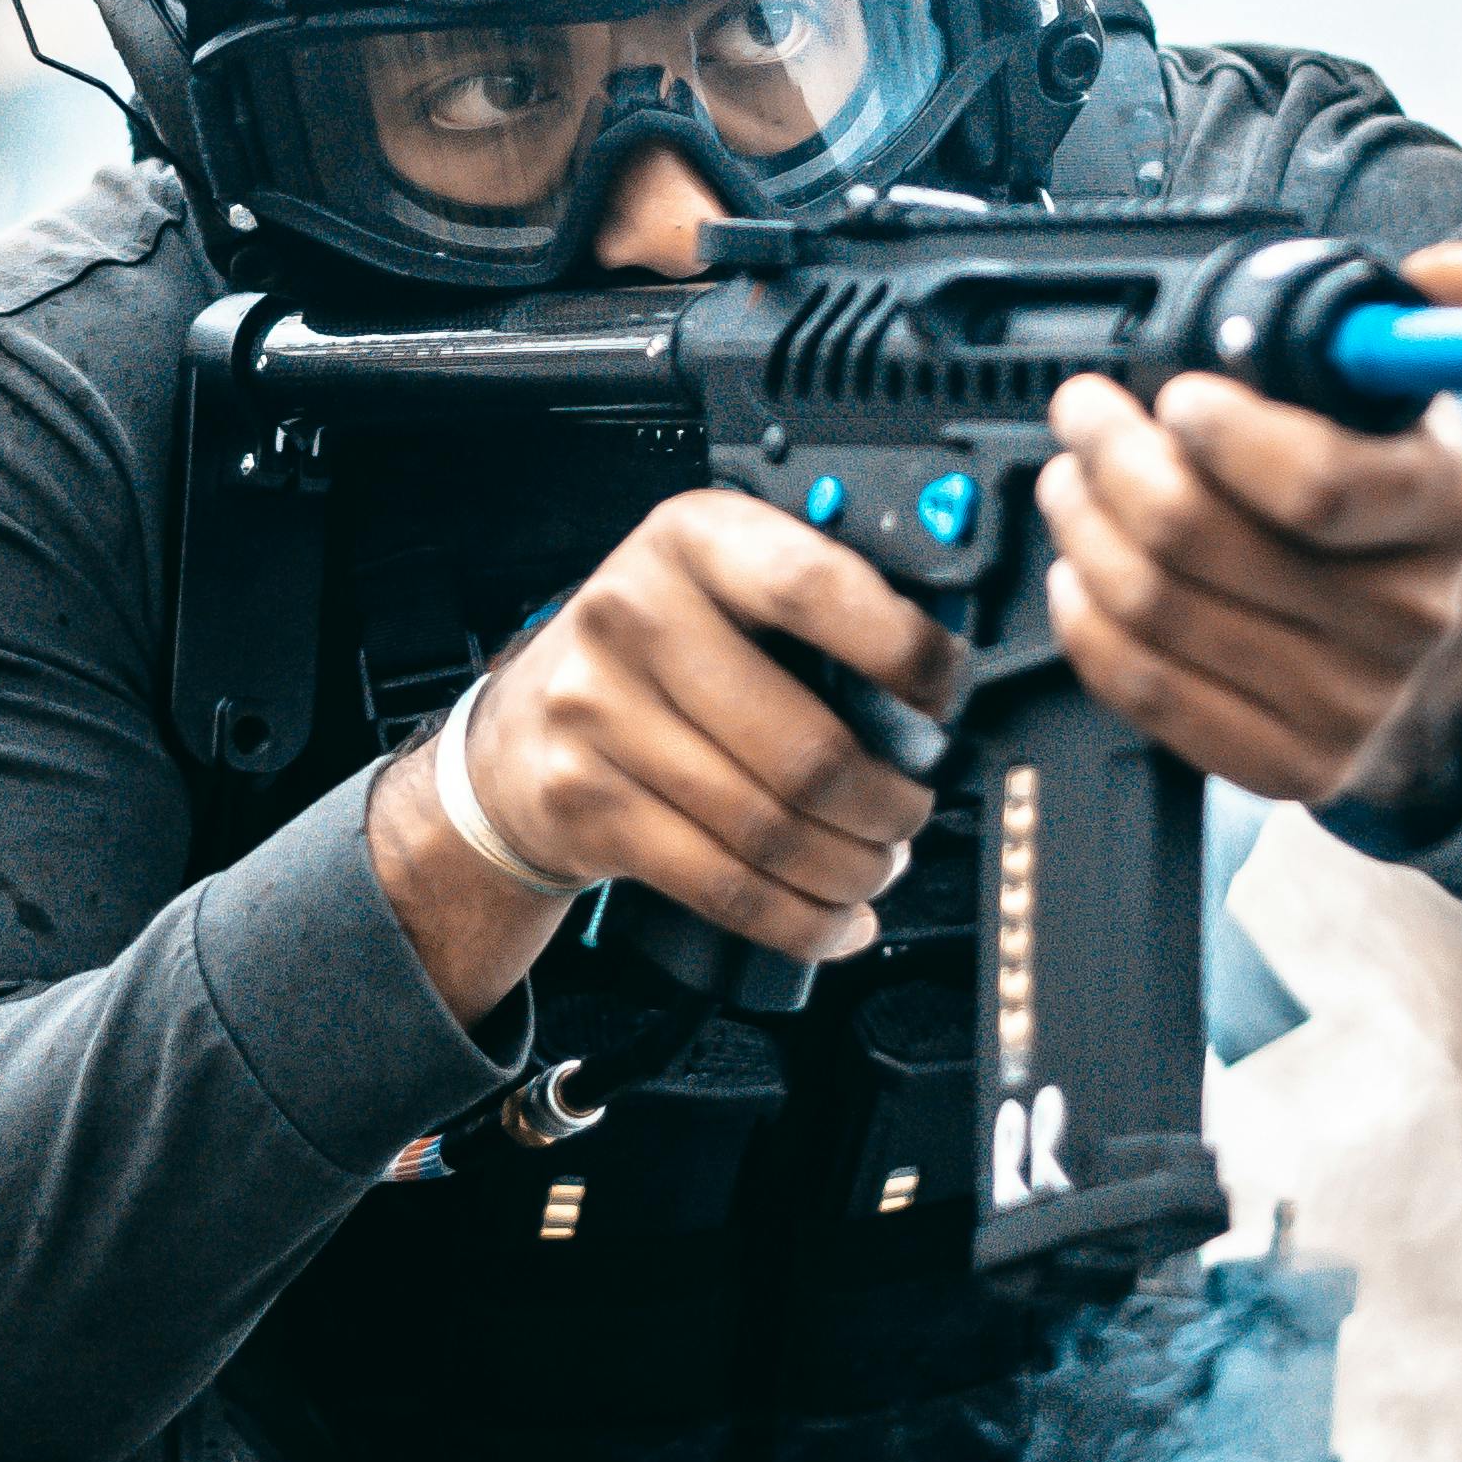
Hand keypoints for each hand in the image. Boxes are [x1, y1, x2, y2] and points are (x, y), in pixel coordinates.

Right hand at [367, 490, 968, 1020]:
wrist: (518, 734)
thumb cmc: (653, 658)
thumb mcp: (718, 587)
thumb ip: (813, 604)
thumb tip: (937, 682)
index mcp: (692, 539)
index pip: (814, 588)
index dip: (902, 652)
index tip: (942, 695)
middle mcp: (633, 614)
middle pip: (806, 748)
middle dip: (891, 805)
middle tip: (911, 814)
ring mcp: (598, 712)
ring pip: (771, 830)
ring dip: (852, 870)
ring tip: (875, 866)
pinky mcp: (586, 804)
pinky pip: (724, 886)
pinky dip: (799, 920)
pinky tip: (834, 921)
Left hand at [1038, 240, 1461, 808]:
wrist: (1424, 659)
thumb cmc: (1386, 511)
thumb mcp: (1411, 405)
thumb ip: (1418, 321)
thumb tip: (1452, 270)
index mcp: (1444, 510)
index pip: (1317, 483)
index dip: (1222, 434)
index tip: (1175, 395)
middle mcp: (1407, 616)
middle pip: (1200, 542)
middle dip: (1112, 459)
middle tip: (1084, 415)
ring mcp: (1348, 704)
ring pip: (1154, 607)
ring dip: (1082, 527)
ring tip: (1071, 480)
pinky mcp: (1285, 764)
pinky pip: (1143, 686)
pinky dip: (1085, 620)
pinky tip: (1079, 569)